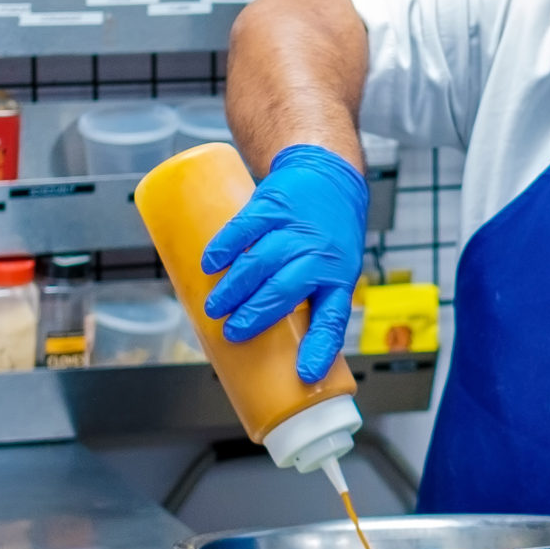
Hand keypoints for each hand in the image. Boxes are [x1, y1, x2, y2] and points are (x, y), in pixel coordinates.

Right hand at [201, 144, 369, 382]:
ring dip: (234, 288)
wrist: (328, 174)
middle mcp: (319, 253)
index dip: (320, 348)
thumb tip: (275, 350)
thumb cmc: (329, 234)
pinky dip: (225, 247)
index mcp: (339, 277)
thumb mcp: (336, 268)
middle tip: (232, 333)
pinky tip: (210, 264)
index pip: (333, 318)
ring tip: (215, 308)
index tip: (305, 374)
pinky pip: (246, 228)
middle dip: (256, 315)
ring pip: (261, 262)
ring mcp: (296, 228)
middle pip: (285, 290)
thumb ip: (308, 301)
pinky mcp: (273, 205)